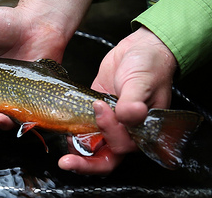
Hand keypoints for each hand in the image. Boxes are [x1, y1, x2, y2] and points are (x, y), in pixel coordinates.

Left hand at [58, 26, 176, 173]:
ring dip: (77, 148)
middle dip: (85, 164)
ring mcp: (109, 123)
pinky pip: (84, 128)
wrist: (139, 50)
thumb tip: (129, 116)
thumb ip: (134, 100)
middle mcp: (124, 131)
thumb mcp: (142, 81)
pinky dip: (74, 131)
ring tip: (65, 140)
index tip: (101, 107)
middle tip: (67, 162)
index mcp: (141, 130)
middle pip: (105, 157)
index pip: (122, 146)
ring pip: (92, 146)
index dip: (109, 133)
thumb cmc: (149, 66)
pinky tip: (64, 127)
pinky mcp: (96, 112)